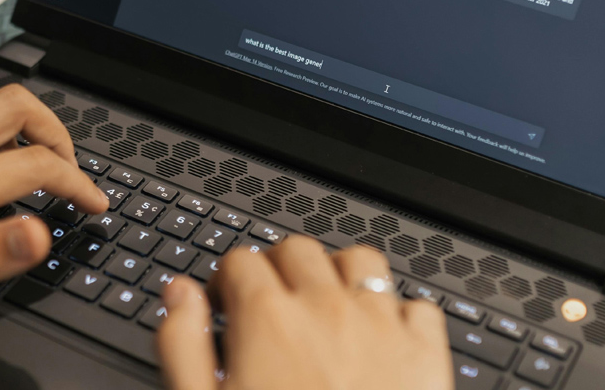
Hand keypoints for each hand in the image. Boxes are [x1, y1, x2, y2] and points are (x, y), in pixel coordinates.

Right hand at [157, 237, 453, 389]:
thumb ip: (183, 345)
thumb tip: (179, 295)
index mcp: (267, 320)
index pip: (240, 261)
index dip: (226, 281)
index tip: (226, 305)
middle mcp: (326, 309)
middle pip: (297, 250)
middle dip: (277, 269)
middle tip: (270, 305)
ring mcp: (381, 326)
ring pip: (360, 261)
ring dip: (339, 275)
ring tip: (326, 308)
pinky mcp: (424, 354)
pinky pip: (417, 306)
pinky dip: (398, 314)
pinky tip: (381, 340)